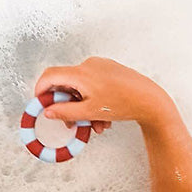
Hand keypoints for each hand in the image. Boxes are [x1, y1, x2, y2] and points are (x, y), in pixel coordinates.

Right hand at [33, 57, 173, 131]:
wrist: (151, 100)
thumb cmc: (123, 104)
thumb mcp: (90, 112)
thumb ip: (65, 112)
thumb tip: (48, 111)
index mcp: (81, 73)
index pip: (50, 75)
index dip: (41, 89)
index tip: (40, 103)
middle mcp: (89, 65)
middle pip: (67, 84)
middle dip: (68, 105)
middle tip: (71, 123)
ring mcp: (100, 66)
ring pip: (81, 87)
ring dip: (83, 107)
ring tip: (95, 125)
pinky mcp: (110, 70)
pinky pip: (93, 84)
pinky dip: (93, 100)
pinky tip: (104, 117)